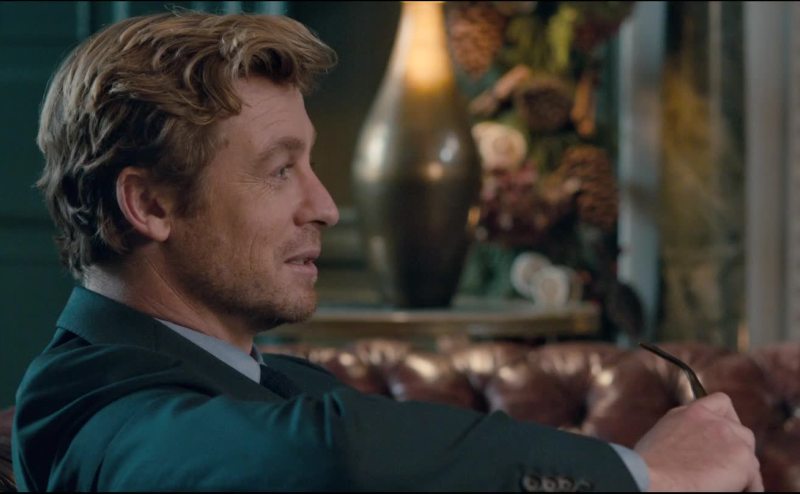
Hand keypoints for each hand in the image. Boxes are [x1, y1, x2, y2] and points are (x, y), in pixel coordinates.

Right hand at [634, 392, 762, 491]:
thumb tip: (691, 446)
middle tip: (725, 467)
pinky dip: (748, 488)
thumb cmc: (648, 468)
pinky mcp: (742, 459)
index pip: (720, 402)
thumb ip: (682, 431)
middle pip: (741, 431)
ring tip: (729, 484)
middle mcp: (712, 420)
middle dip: (737, 448)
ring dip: (742, 469)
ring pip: (749, 454)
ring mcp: (730, 437)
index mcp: (690, 413)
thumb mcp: (661, 435)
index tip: (723, 436)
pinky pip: (755, 480)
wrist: (652, 480)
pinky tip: (736, 492)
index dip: (727, 420)